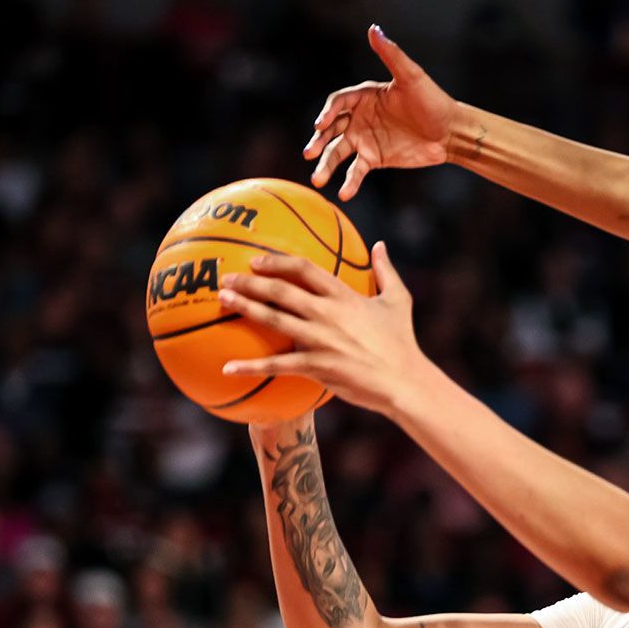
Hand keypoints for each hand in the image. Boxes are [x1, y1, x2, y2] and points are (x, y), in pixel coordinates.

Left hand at [218, 243, 431, 419]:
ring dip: (245, 308)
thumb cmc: (402, 342)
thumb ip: (386, 270)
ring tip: (223, 300)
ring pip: (274, 320)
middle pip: (281, 291)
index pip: (305, 269)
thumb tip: (380, 245)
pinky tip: (228, 367)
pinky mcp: (317, 366)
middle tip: (227, 278)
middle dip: (250, 282)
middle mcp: (328, 314)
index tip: (256, 260)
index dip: (278, 262)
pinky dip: (251, 366)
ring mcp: (321, 340)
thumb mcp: (399, 300)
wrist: (405, 381)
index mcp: (345, 296)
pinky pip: (277, 365)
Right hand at [305, 24, 455, 199]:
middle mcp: (360, 117)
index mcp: (364, 96)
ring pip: (338, 152)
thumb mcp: (411, 77)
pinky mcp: (375, 159)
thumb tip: (373, 30)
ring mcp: (365, 139)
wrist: (450, 132)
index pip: (338, 103)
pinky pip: (357, 170)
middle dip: (319, 141)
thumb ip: (391, 55)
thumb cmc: (432, 101)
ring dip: (326, 165)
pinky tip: (344, 193)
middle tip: (309, 152)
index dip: (328, 113)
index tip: (321, 125)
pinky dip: (350, 182)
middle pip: (332, 129)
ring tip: (317, 179)